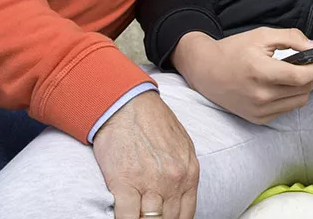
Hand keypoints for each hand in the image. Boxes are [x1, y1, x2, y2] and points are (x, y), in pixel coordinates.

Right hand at [92, 91, 198, 218]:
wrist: (127, 105)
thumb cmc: (151, 122)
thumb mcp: (181, 145)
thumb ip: (183, 172)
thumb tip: (179, 195)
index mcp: (189, 172)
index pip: (186, 214)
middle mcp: (173, 180)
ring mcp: (150, 183)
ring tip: (138, 218)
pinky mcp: (125, 183)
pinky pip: (127, 218)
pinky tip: (123, 218)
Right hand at [170, 29, 312, 123]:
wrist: (206, 70)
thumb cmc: (234, 50)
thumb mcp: (262, 35)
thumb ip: (292, 38)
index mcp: (261, 72)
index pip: (301, 77)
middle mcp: (260, 95)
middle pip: (304, 90)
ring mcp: (258, 110)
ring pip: (299, 102)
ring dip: (307, 88)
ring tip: (304, 73)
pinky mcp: (257, 119)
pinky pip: (286, 109)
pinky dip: (292, 97)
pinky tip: (286, 85)